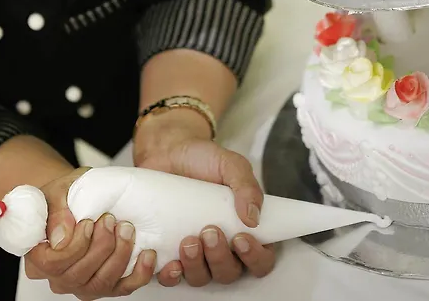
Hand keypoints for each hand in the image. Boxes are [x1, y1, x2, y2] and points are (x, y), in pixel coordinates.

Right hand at [25, 167, 156, 299]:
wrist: (87, 196)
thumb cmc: (70, 194)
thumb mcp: (59, 190)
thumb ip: (57, 211)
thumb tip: (61, 237)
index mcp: (40, 255)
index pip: (52, 264)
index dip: (75, 245)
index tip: (89, 222)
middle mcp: (60, 276)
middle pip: (78, 276)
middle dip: (101, 246)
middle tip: (111, 220)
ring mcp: (84, 283)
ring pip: (101, 284)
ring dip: (120, 255)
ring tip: (128, 228)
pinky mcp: (109, 283)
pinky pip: (124, 288)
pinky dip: (139, 274)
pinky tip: (148, 254)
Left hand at [134, 109, 275, 286]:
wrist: (168, 151)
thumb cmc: (203, 159)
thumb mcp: (230, 164)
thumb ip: (246, 185)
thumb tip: (253, 217)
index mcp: (242, 228)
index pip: (260, 258)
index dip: (255, 258)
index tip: (242, 238)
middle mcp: (221, 245)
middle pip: (229, 272)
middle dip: (220, 258)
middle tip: (210, 231)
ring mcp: (194, 251)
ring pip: (201, 277)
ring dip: (197, 266)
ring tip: (188, 241)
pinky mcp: (167, 251)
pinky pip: (170, 277)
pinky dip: (170, 276)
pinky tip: (170, 263)